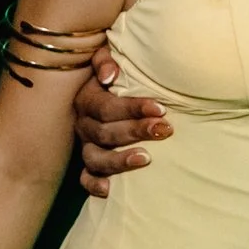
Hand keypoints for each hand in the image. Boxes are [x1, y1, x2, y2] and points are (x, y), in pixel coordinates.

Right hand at [73, 49, 170, 196]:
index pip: (106, 106)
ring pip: (95, 158)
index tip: (160, 109)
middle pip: (105, 132)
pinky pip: (85, 178)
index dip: (132, 108)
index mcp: (87, 99)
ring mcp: (85, 146)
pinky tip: (110, 190)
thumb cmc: (114, 74)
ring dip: (120, 160)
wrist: (104, 89)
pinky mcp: (88, 163)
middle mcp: (83, 124)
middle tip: (165, 130)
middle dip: (136, 131)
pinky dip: (95, 185)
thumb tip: (109, 76)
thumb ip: (105, 60)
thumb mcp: (106, 58)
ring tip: (146, 159)